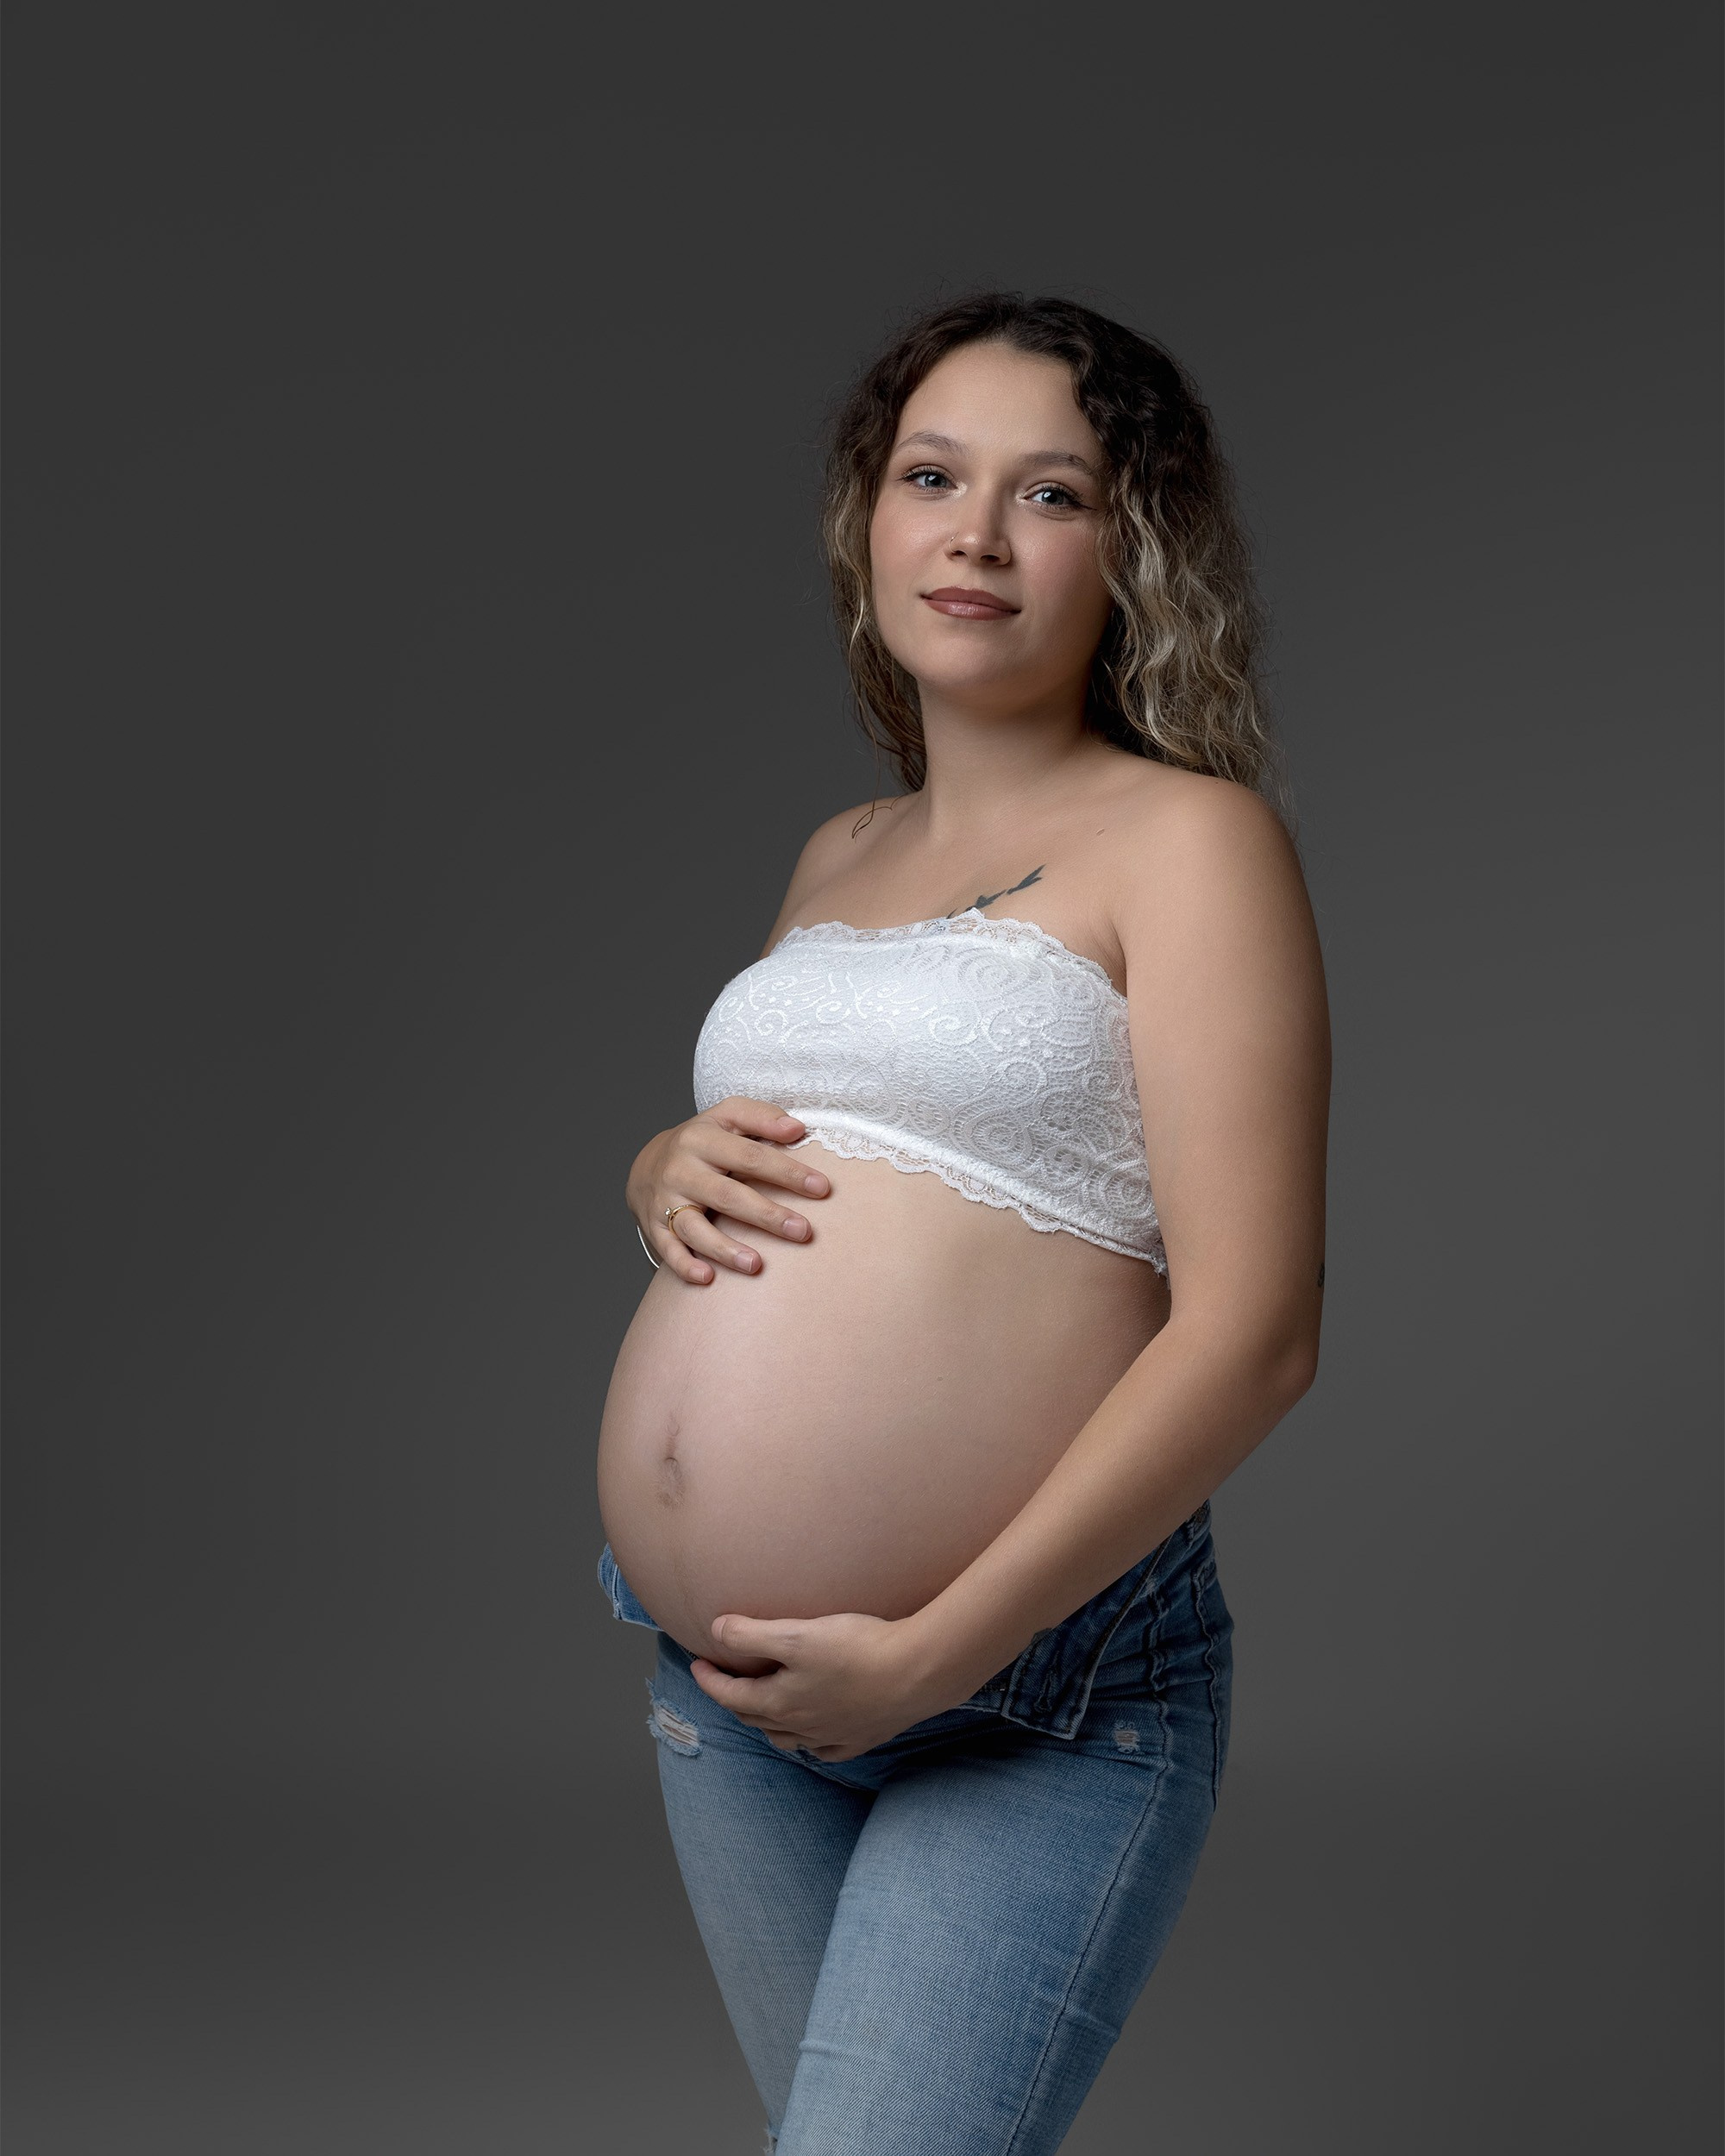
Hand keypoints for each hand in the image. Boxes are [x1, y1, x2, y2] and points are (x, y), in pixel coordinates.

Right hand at [628, 1096, 830, 1283]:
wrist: (647, 1165)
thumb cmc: (703, 1141)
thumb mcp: (727, 1117)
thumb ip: (763, 1117)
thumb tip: (797, 1129)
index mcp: (702, 1139)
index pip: (751, 1156)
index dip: (787, 1172)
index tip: (822, 1188)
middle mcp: (681, 1170)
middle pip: (727, 1195)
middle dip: (766, 1215)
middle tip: (803, 1231)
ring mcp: (666, 1201)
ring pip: (694, 1227)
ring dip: (724, 1249)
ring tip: (756, 1266)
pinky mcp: (655, 1227)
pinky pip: (668, 1250)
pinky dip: (685, 1265)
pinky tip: (707, 1278)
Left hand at [688, 1611, 962, 1762]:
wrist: (917, 1673)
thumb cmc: (856, 1649)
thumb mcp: (796, 1633)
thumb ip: (751, 1634)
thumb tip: (715, 1630)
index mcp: (780, 1703)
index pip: (731, 1696)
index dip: (710, 1680)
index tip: (698, 1664)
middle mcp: (801, 1727)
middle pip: (755, 1718)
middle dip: (733, 1700)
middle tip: (724, 1680)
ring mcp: (832, 1736)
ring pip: (787, 1738)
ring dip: (767, 1723)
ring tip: (763, 1706)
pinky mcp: (862, 1738)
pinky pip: (824, 1750)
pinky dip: (809, 1742)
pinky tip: (814, 1734)